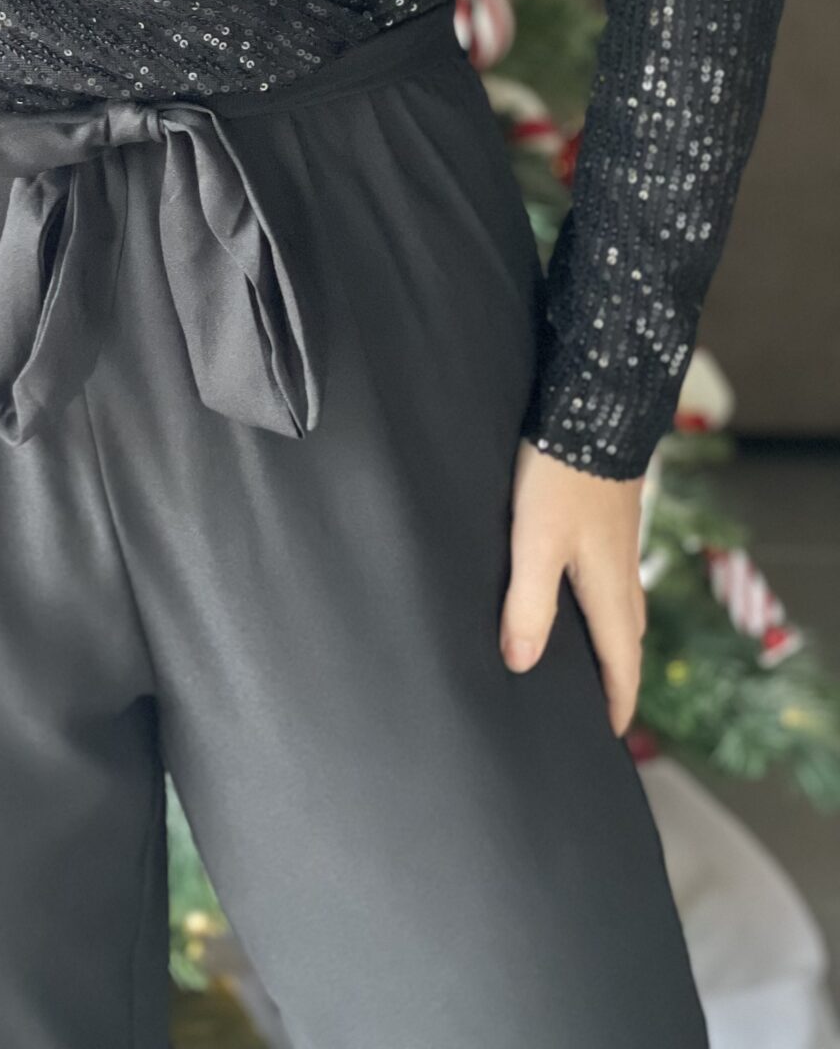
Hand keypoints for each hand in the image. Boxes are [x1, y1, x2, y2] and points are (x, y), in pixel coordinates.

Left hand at [500, 439, 646, 736]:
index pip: (620, 663)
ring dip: (609, 639)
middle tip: (596, 705)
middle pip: (625, 640)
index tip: (609, 735)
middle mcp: (622, 573)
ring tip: (585, 657)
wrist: (594, 413)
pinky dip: (601, 603)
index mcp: (610, 590)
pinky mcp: (609, 521)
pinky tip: (577, 590)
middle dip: (615, 676)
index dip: (615, 701)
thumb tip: (521, 662)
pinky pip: (611, 579)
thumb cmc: (563, 478)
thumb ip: (528, 602)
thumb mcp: (536, 542)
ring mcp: (619, 545)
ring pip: (620, 608)